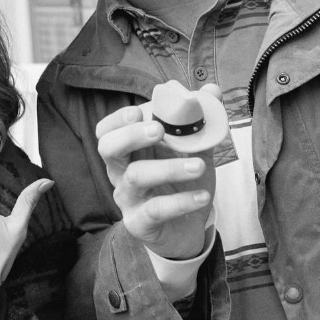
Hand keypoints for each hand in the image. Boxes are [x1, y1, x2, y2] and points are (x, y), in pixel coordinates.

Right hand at [96, 103, 215, 261]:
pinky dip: (180, 201)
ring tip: (199, 166)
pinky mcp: (139, 223)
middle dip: (131, 135)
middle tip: (159, 130)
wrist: (189, 230)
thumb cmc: (183, 185)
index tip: (139, 110)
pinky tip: (202, 196)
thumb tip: (211, 89)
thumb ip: (200, 123)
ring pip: (136, 177)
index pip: (107, 130)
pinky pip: (155, 210)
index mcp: (130, 151)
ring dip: (168, 168)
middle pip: (108, 148)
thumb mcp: (194, 152)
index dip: (117, 119)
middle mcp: (121, 173)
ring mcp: (128, 199)